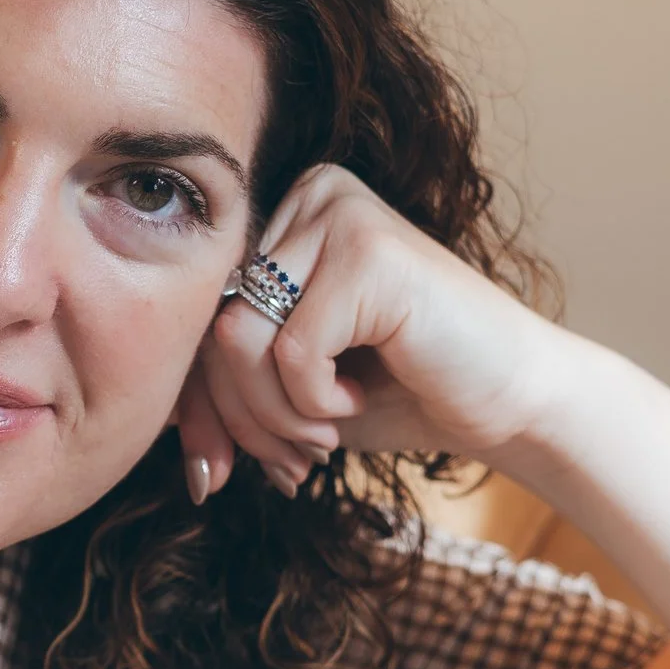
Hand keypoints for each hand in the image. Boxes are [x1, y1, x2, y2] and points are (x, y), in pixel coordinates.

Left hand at [176, 164, 574, 497]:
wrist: (513, 402)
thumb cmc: (404, 392)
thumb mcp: (293, 392)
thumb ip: (227, 385)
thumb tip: (156, 424)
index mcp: (286, 216)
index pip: (199, 310)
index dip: (197, 402)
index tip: (213, 472)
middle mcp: (310, 196)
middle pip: (210, 322)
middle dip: (237, 417)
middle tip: (289, 463)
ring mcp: (340, 213)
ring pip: (236, 336)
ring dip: (272, 414)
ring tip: (322, 435)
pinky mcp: (368, 250)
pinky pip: (288, 349)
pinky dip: (314, 401)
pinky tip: (357, 401)